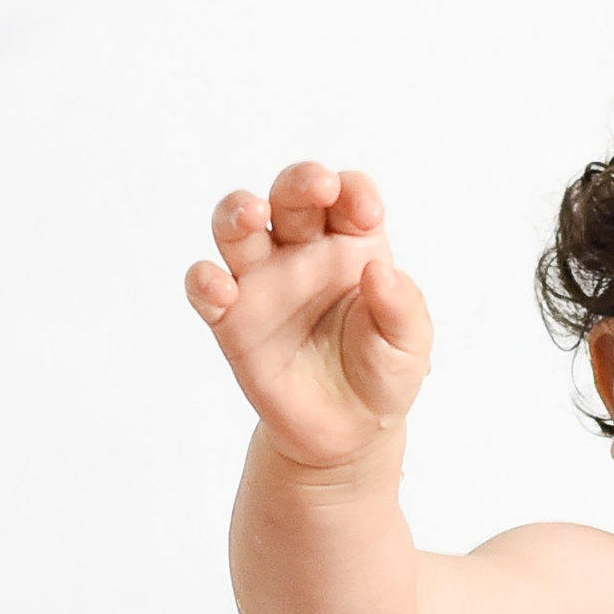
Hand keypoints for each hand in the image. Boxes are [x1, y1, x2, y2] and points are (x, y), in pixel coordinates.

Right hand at [186, 163, 432, 470]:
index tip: (370, 215)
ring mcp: (263, 280)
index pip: (347, 195)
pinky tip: (222, 289)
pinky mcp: (232, 317)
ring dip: (238, 210)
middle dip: (301, 182)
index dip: (354, 192)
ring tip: (253, 213)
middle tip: (318, 187)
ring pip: (237, 226)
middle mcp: (303, 251)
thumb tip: (380, 270)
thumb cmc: (382, 374)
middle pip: (290, 195)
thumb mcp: (409, 345)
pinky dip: (204, 281)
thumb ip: (403, 307)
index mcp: (352, 244)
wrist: (348, 431)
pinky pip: (206, 287)